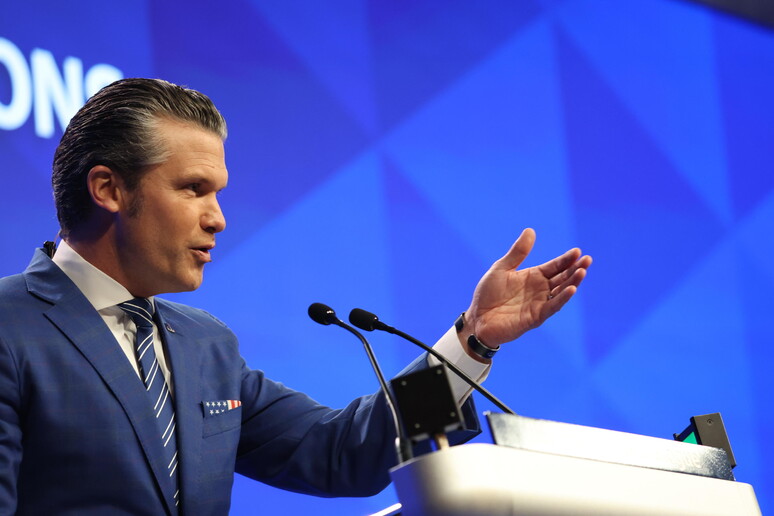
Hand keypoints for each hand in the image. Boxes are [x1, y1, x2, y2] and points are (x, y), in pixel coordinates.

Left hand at [463, 228, 590, 348]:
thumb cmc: (488, 294)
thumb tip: (531, 230)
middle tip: (587, 260)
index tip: (578, 251)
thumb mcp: (501, 268)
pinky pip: (552, 307)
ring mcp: (539, 304)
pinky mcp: (536, 317)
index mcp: (533, 277)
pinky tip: (571, 289)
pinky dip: (562, 299)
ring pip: (561, 292)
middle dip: (575, 269)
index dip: (566, 259)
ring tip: (582, 271)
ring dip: (572, 282)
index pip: (555, 266)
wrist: (477, 318)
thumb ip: (517, 252)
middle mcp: (540, 290)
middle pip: (562, 278)